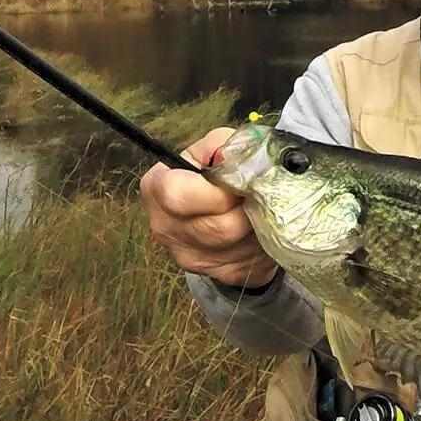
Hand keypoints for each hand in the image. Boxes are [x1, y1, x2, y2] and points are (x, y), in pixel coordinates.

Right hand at [140, 127, 277, 288]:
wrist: (220, 208)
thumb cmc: (214, 171)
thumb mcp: (215, 146)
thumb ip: (225, 146)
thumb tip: (237, 163)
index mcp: (157, 188)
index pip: (179, 196)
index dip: (218, 191)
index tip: (241, 184)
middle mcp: (165, 227)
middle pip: (218, 227)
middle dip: (248, 209)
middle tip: (261, 195)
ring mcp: (189, 257)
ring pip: (240, 246)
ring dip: (260, 226)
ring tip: (262, 209)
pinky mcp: (218, 274)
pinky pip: (251, 261)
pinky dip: (263, 244)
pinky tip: (260, 228)